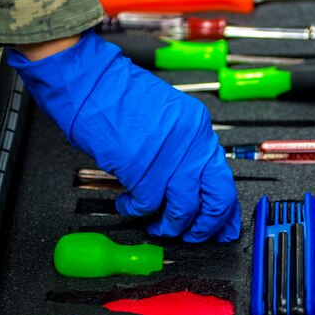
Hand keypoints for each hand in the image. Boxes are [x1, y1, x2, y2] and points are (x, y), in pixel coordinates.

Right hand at [6, 31, 240, 242]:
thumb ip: (184, 148)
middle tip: (193, 234)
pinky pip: (148, 204)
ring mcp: (168, 154)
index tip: (222, 226)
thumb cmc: (117, 95)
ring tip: (157, 224)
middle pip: (216, 198)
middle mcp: (190, 140)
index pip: (224, 178)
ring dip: (170, 225)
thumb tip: (192, 185)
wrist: (89, 81)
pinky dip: (137, 211)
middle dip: (206, 225)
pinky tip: (128, 204)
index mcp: (198, 127)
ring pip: (184, 209)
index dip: (225, 210)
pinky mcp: (141, 166)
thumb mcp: (166, 117)